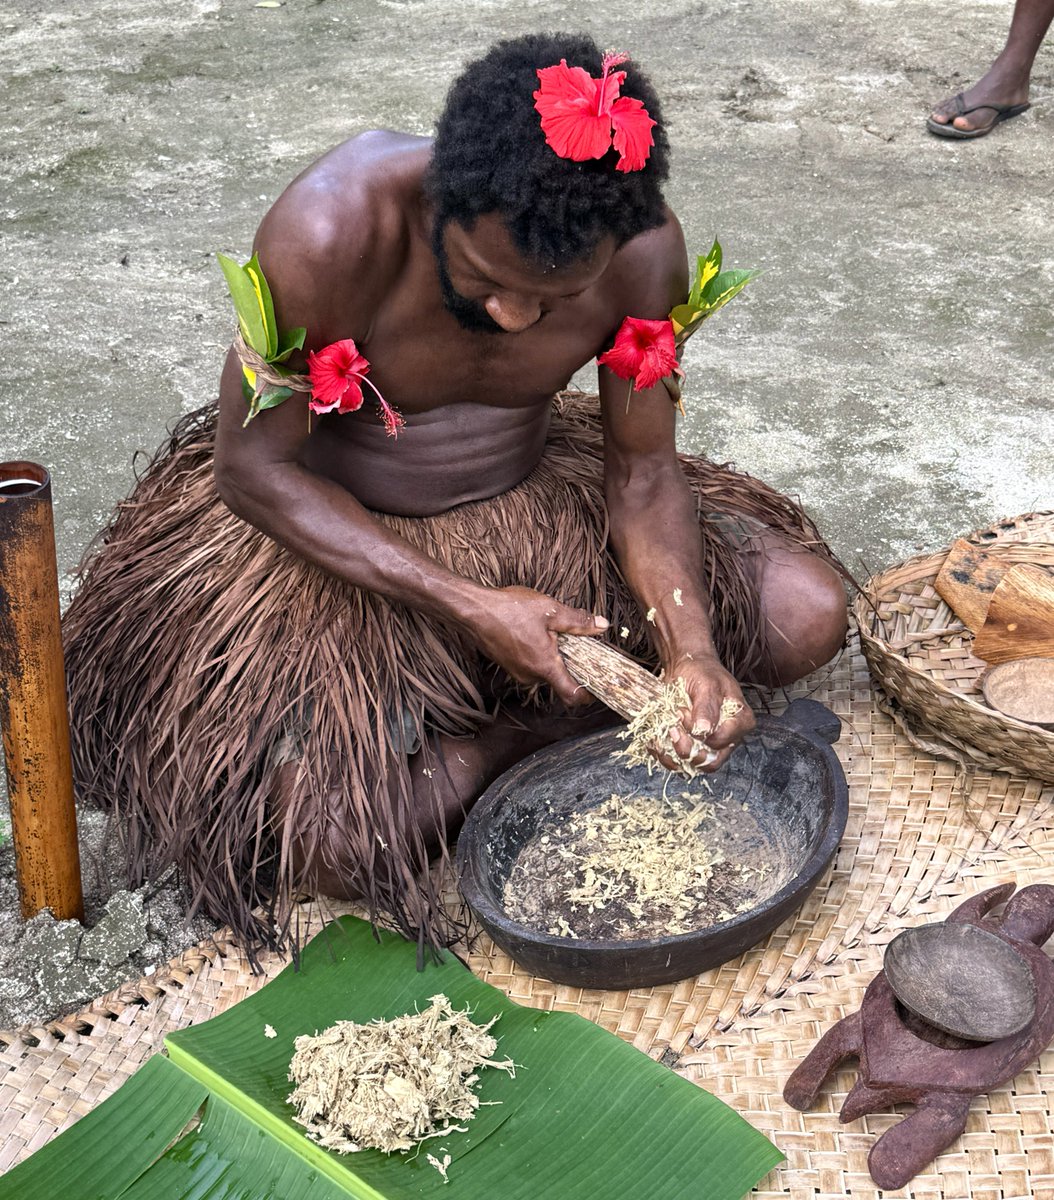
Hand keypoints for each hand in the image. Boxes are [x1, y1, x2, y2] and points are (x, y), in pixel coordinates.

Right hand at [466, 586, 608, 706]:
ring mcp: (517, 672)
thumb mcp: (549, 610)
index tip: (597, 687)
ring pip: (544, 670)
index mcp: (545, 666)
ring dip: (551, 655)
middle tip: (574, 640)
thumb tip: (602, 625)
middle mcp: (530, 676)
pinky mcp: (508, 666)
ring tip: (549, 630)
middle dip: (568, 662)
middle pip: (559, 678)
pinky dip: (537, 653)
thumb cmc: (509, 610)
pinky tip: (533, 631)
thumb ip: (578, 621)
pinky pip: (531, 665)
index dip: (587, 695)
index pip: (571, 695)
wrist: (473, 610)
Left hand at [655, 652, 754, 772]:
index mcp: (741, 722)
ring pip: (693, 766)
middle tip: (671, 727)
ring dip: (672, 755)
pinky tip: (655, 741)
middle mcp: (729, 739)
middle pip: (709, 761)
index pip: (719, 742)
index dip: (698, 732)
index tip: (683, 711)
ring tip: (661, 735)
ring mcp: (711, 747)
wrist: (688, 669)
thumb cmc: (702, 673)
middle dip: (685, 748)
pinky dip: (664, 756)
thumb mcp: (706, 684)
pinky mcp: (695, 748)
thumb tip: (704, 730)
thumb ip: (707, 707)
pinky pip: (679, 764)